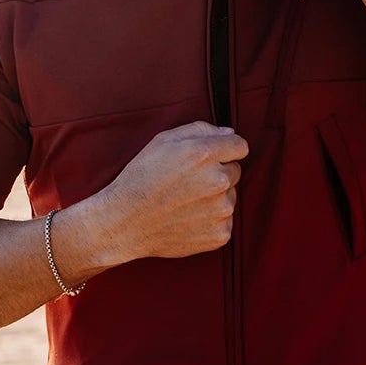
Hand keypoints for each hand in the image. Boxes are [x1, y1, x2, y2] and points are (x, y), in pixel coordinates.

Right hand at [96, 122, 247, 259]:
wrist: (125, 223)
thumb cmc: (141, 178)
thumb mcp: (163, 141)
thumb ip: (200, 130)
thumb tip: (229, 134)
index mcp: (204, 154)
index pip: (240, 146)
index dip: (226, 150)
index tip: (214, 158)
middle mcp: (217, 181)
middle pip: (235, 172)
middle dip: (217, 173)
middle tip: (188, 183)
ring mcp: (221, 210)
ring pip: (230, 196)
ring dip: (215, 198)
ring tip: (184, 202)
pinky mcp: (220, 234)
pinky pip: (225, 221)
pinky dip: (211, 220)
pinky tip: (187, 219)